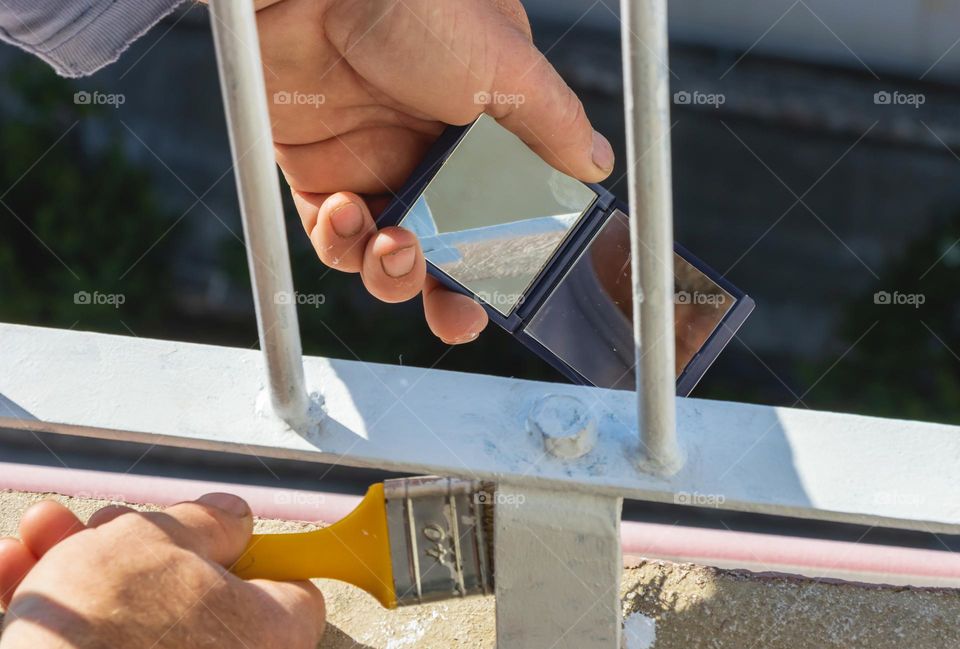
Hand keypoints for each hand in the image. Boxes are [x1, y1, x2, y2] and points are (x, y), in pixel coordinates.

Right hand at [0, 495, 324, 648]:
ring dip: (84, 566)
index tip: (214, 529)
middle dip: (139, 545)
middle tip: (103, 522)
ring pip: (136, 617)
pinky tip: (18, 571)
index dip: (248, 549)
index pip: (290, 585)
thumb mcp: (158, 541)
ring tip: (44, 533)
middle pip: (194, 592)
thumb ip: (202, 523)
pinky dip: (64, 613)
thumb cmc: (109, 630)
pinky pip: (98, 647)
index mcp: (271, 631)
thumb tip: (231, 516)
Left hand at [256, 0, 614, 343]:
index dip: (506, 260)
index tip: (512, 292)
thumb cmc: (415, 5)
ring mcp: (373, 169)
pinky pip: (334, 239)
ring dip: (393, 272)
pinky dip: (341, 242)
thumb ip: (552, 123)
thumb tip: (596, 164)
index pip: (502, 217)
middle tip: (458, 318)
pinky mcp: (318, 175)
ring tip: (397, 246)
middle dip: (451, 297)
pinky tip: (346, 213)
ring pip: (387, 257)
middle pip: (445, 253)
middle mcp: (429, 159)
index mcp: (481, 136)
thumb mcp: (506, 63)